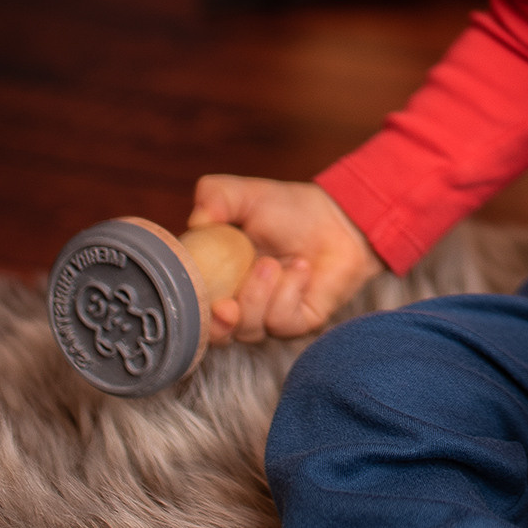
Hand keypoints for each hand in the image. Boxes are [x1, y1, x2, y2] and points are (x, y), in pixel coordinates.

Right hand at [187, 174, 381, 343]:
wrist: (338, 218)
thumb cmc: (290, 209)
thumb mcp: (246, 194)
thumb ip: (215, 195)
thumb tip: (197, 219)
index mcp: (218, 278)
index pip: (192, 305)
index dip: (189, 308)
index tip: (194, 294)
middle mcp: (239, 303)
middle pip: (216, 333)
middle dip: (218, 325)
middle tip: (226, 306)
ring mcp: (268, 316)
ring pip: (249, 328)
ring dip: (257, 296)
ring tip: (272, 264)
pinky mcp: (297, 323)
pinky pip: (282, 321)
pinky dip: (288, 293)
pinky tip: (301, 268)